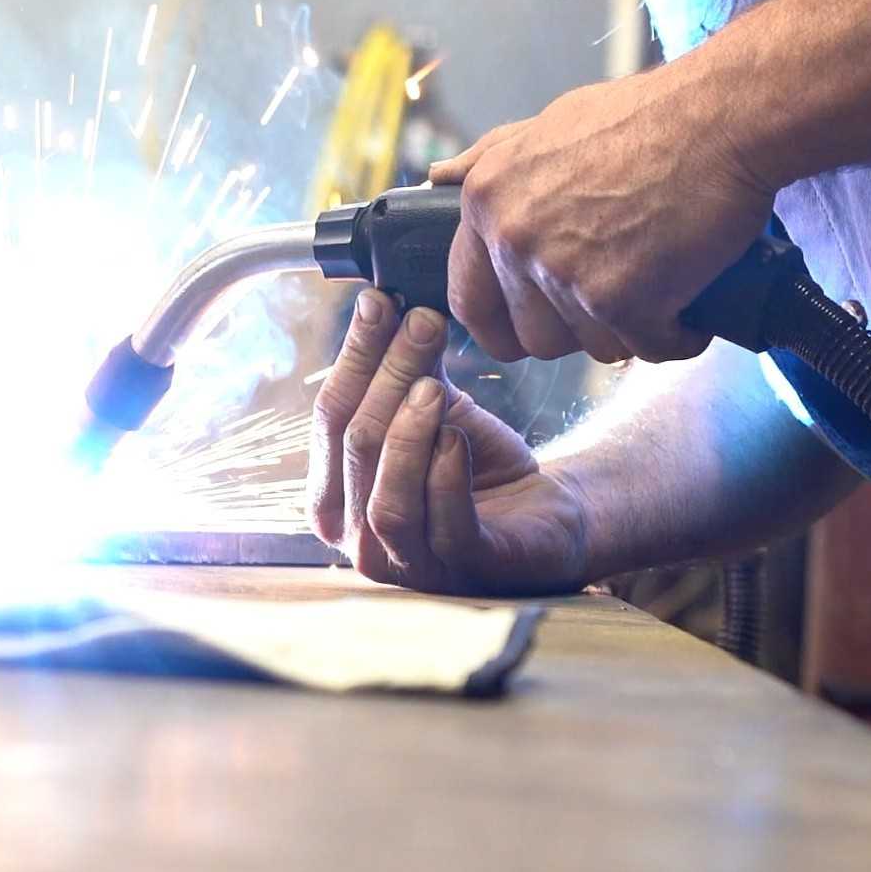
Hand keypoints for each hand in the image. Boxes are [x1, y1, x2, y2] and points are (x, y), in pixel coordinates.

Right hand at [309, 289, 593, 595]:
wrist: (541, 510)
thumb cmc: (472, 463)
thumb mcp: (431, 407)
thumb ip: (401, 367)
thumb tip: (381, 300)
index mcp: (335, 496)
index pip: (329, 418)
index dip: (354, 356)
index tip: (379, 301)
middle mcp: (358, 540)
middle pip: (357, 448)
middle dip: (387, 377)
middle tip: (421, 323)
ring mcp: (409, 565)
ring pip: (387, 499)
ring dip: (408, 433)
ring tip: (433, 385)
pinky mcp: (465, 570)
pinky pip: (444, 527)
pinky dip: (446, 478)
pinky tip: (458, 441)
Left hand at [431, 64, 773, 365]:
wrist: (719, 119)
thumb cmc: (644, 117)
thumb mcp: (545, 123)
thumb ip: (489, 158)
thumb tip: (437, 177)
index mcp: (487, 200)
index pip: (469, 300)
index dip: (503, 325)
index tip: (532, 328)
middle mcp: (514, 239)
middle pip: (533, 337)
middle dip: (578, 329)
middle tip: (619, 296)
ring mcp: (565, 273)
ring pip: (593, 348)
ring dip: (631, 330)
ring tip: (661, 284)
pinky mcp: (622, 300)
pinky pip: (648, 348)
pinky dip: (677, 334)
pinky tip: (691, 298)